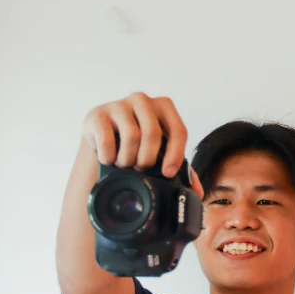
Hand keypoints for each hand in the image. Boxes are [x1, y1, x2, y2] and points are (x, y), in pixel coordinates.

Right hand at [81, 91, 203, 198]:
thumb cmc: (137, 146)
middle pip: (153, 133)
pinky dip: (109, 157)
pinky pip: (107, 140)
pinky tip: (109, 160)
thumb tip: (197, 192)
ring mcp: (119, 105)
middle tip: (141, 169)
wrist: (102, 140)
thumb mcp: (160, 155)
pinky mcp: (97, 114)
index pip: (178, 130)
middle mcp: (142, 100)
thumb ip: (182, 171)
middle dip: (147, 159)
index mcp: (164, 108)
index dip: (175, 155)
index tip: (167, 173)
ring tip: (125, 165)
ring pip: (131, 136)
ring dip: (128, 160)